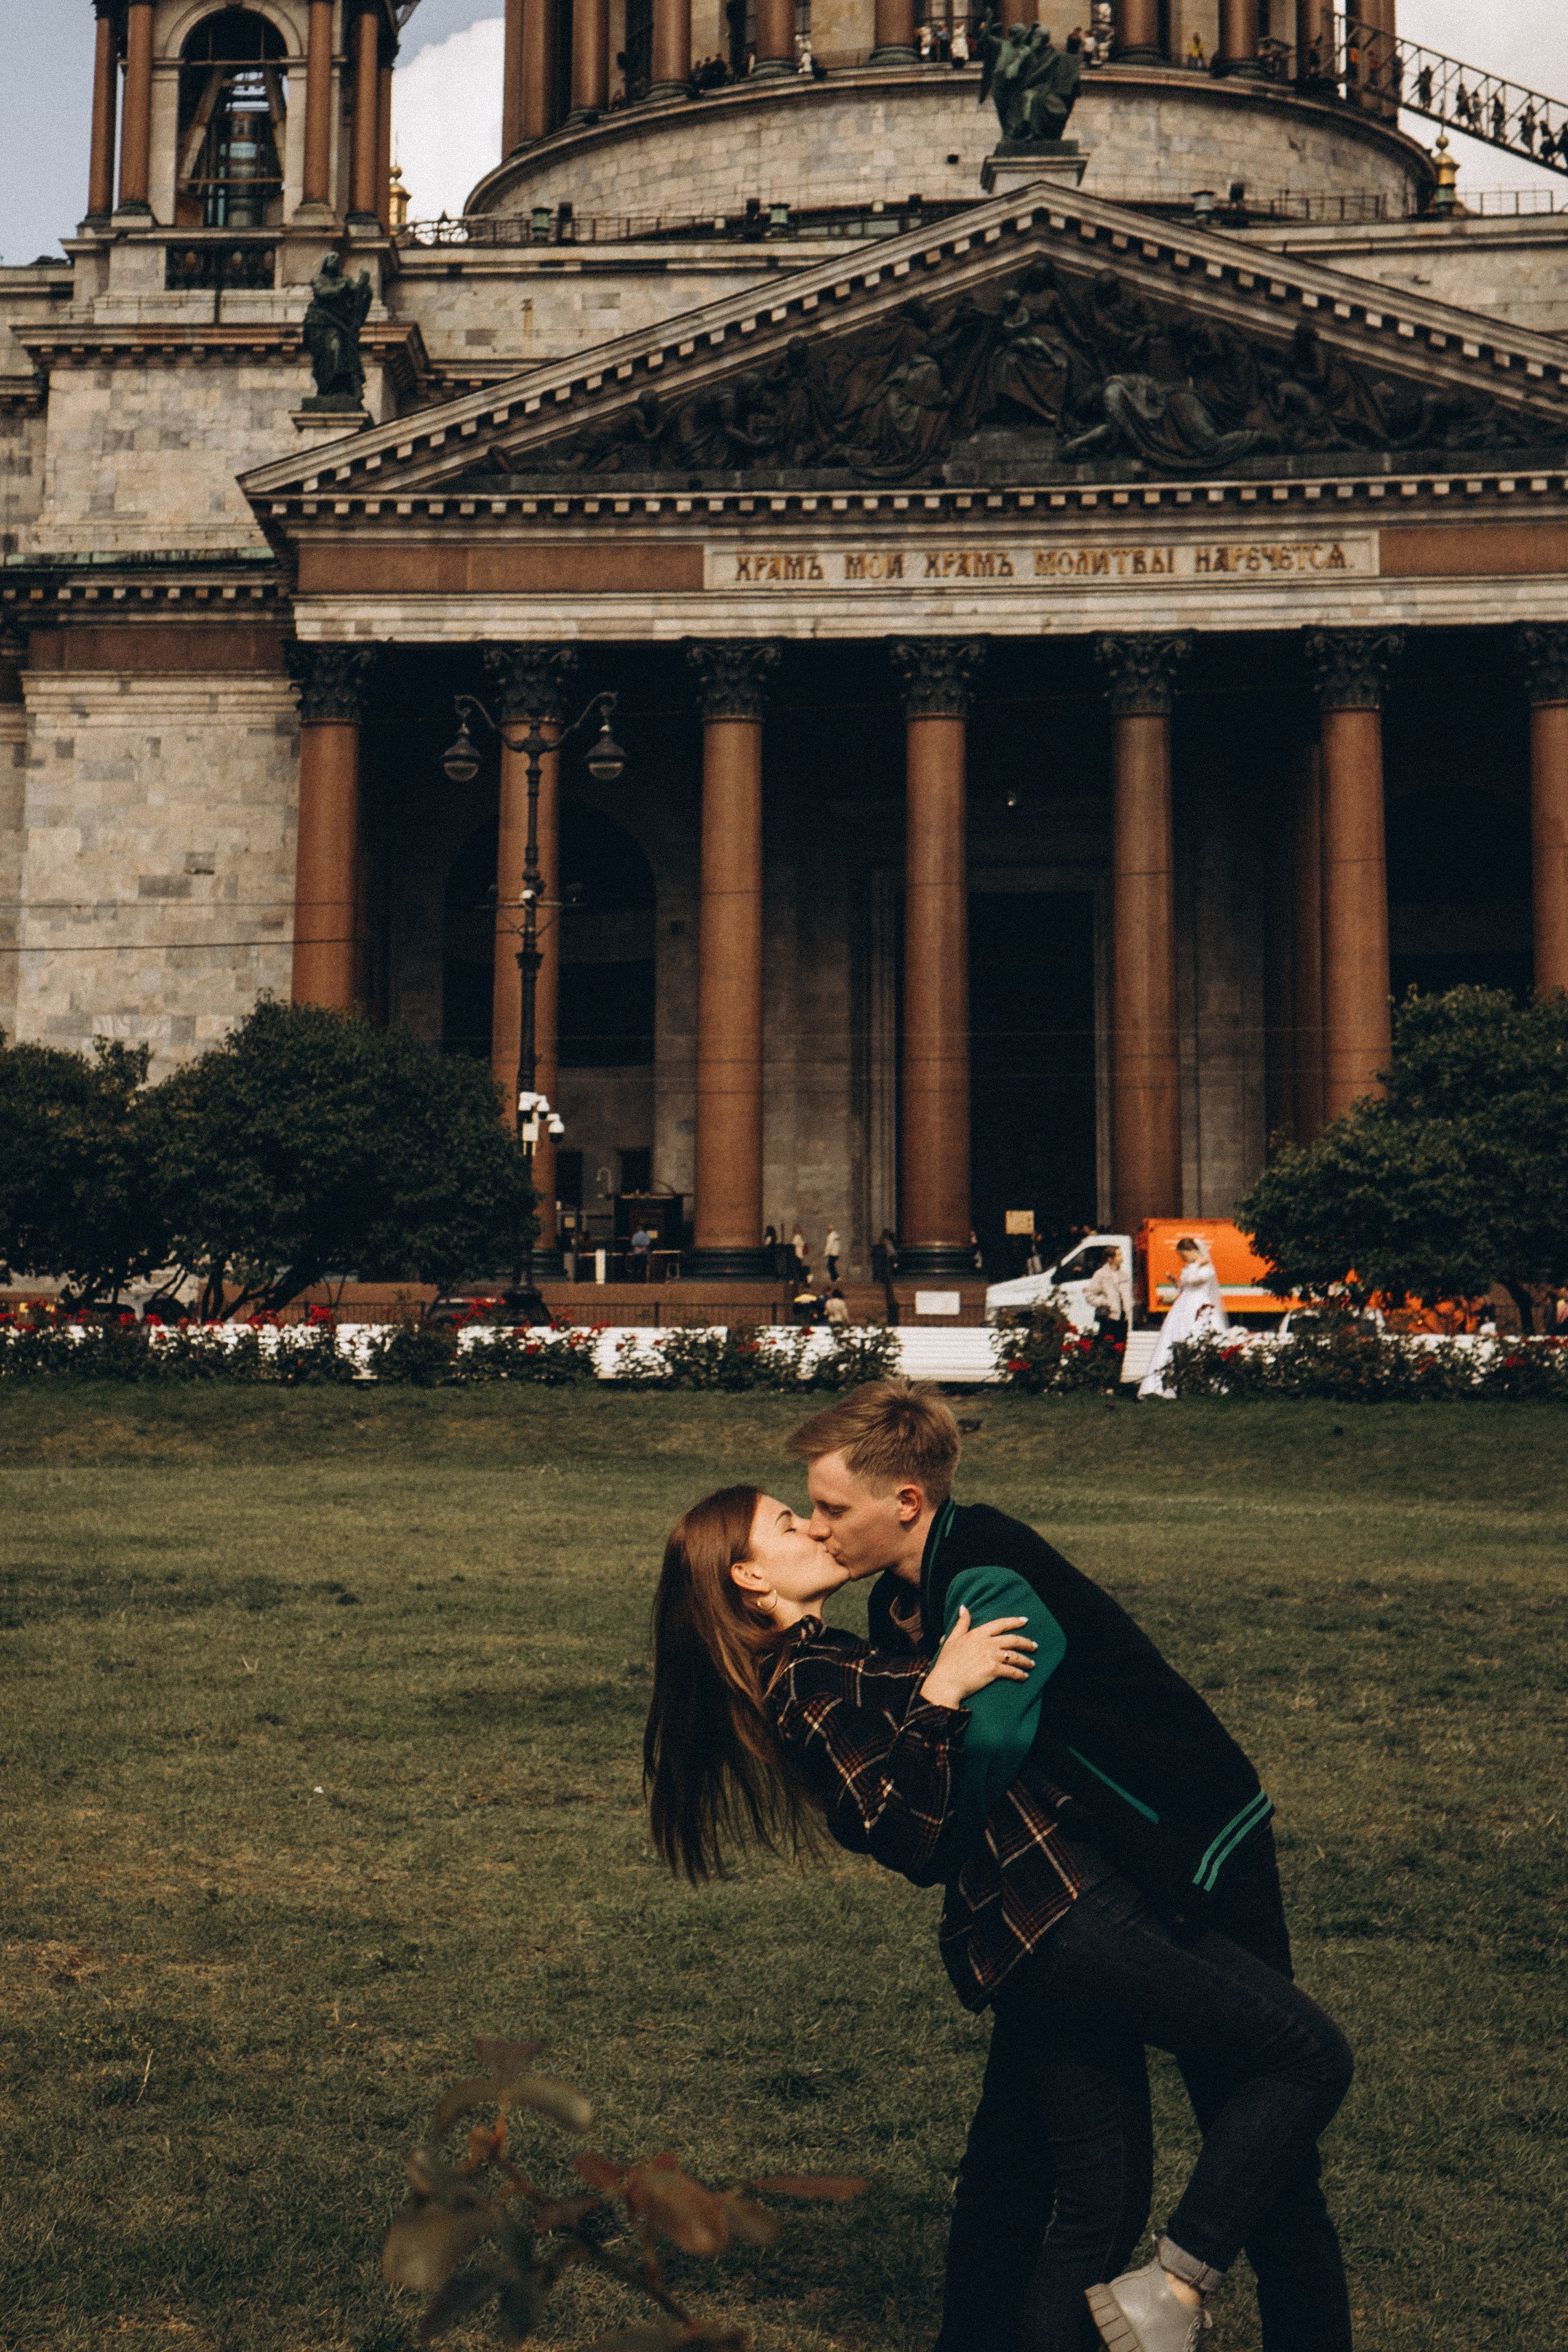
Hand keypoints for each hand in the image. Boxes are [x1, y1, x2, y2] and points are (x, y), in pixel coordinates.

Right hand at [920, 1608, 1036, 1710]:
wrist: (945, 1682)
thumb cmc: (946, 1663)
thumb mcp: (951, 1639)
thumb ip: (961, 1623)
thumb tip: (963, 1607)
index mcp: (977, 1634)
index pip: (1000, 1624)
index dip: (1014, 1621)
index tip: (1025, 1620)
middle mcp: (986, 1643)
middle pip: (1013, 1639)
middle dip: (1026, 1643)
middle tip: (1034, 1646)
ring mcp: (991, 1656)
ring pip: (1015, 1656)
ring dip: (1026, 1660)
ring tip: (1032, 1664)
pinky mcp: (993, 1670)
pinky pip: (1012, 1671)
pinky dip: (1020, 1674)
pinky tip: (1024, 1676)